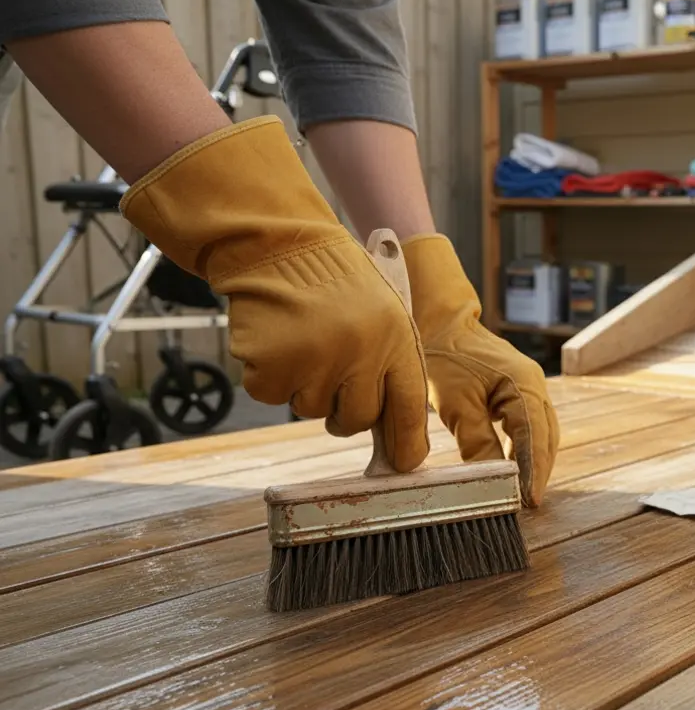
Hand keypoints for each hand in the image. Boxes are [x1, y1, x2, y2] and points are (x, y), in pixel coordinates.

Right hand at [119, 116, 430, 470]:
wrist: (279, 246)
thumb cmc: (335, 283)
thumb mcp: (383, 314)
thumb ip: (390, 366)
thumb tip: (398, 437)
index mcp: (395, 338)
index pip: (409, 405)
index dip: (407, 442)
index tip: (405, 464)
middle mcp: (360, 353)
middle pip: (356, 420)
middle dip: (345, 411)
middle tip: (333, 376)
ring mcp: (314, 361)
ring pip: (311, 410)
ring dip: (305, 387)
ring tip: (305, 341)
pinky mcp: (271, 366)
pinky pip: (273, 395)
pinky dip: (271, 376)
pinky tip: (277, 340)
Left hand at [402, 233, 558, 505]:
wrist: (438, 320)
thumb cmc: (444, 356)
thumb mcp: (456, 404)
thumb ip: (477, 443)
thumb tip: (492, 482)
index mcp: (525, 387)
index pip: (535, 440)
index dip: (532, 474)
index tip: (527, 502)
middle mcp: (535, 386)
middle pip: (547, 439)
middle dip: (538, 472)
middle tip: (527, 504)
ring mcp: (530, 386)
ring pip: (542, 434)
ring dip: (534, 462)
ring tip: (523, 492)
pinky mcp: (519, 389)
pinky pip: (530, 426)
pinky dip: (525, 448)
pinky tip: (513, 466)